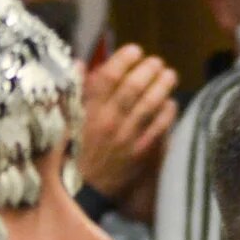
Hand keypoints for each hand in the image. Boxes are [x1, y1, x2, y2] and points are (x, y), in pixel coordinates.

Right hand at [80, 44, 178, 217]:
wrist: (83, 189)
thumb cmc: (75, 149)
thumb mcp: (67, 118)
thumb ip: (74, 90)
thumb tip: (78, 62)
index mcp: (88, 110)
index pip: (107, 78)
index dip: (124, 60)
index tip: (135, 50)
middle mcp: (107, 121)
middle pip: (132, 88)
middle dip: (148, 70)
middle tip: (157, 61)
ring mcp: (125, 137)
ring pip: (149, 106)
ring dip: (162, 86)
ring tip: (170, 75)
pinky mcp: (139, 152)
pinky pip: (158, 128)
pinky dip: (167, 113)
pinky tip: (172, 102)